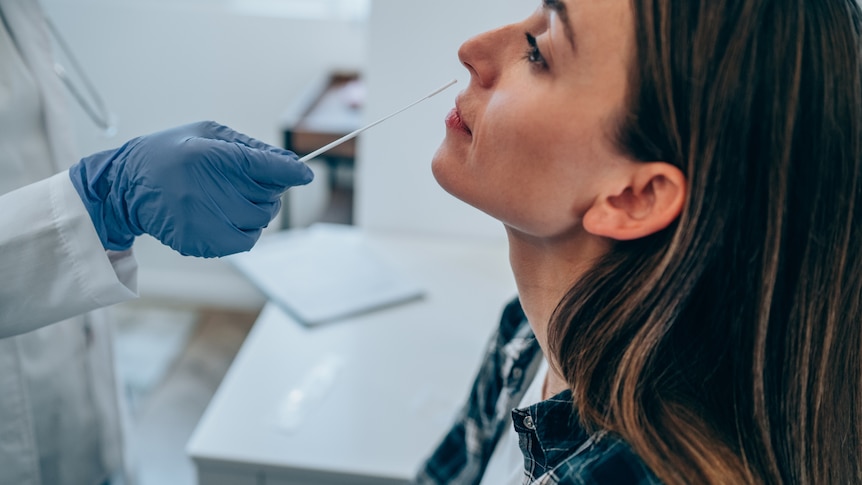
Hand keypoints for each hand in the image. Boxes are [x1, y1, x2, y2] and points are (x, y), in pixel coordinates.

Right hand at [69, 121, 312, 257]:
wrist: (126, 186)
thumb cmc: (171, 153)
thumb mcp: (207, 134)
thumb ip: (251, 148)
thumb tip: (291, 164)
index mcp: (210, 156)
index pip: (267, 167)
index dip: (292, 171)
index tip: (304, 174)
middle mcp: (208, 190)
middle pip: (269, 198)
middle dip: (270, 190)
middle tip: (253, 182)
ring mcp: (204, 220)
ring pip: (260, 221)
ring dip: (258, 210)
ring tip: (235, 198)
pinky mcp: (201, 243)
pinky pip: (245, 241)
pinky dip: (246, 229)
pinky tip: (227, 215)